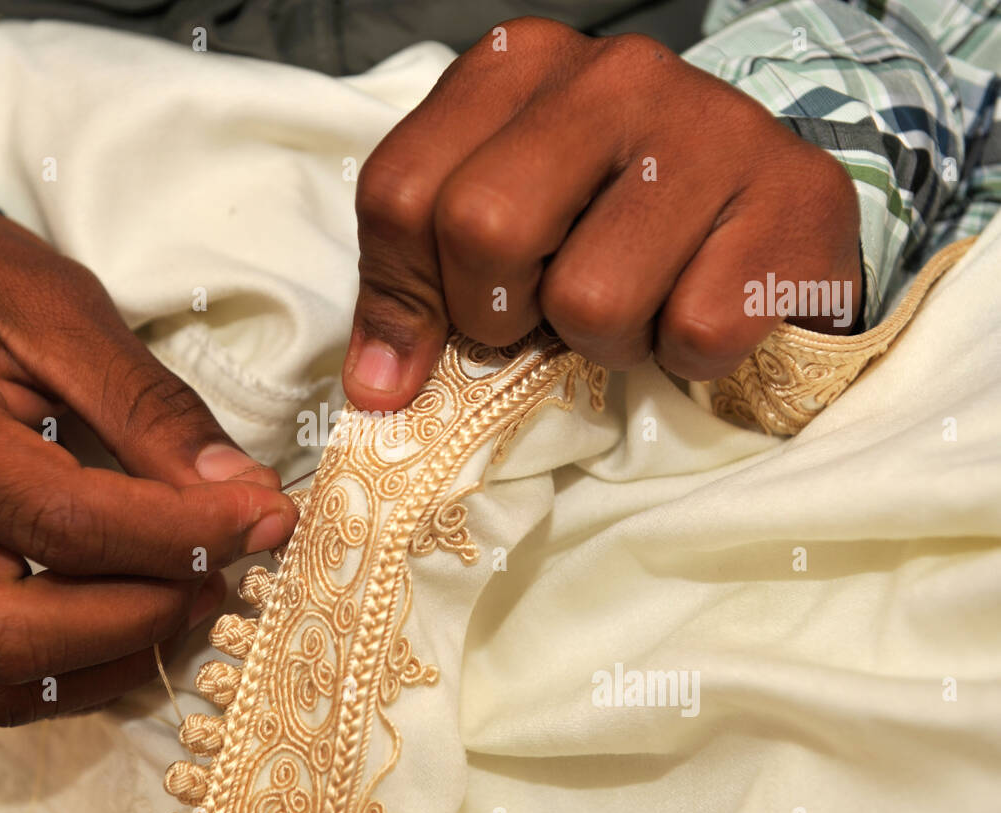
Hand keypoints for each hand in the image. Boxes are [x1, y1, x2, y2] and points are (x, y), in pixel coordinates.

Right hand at [0, 197, 296, 724]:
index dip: (180, 534)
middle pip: (18, 632)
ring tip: (188, 587)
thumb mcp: (56, 305)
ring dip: (115, 653)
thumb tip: (241, 492)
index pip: (62, 523)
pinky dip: (75, 666)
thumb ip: (148, 406)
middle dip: (146, 615)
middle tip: (223, 568)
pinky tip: (133, 611)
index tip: (266, 516)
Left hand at [342, 18, 861, 411]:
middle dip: (504, 314)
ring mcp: (713, 124)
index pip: (401, 191)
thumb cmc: (617, 225)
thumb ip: (419, 284)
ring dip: (606, 341)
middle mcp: (614, 73)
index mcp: (518, 65)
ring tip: (639, 302)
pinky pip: (694, 332)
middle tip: (548, 312)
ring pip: (591, 299)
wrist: (776, 220)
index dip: (406, 292)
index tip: (436, 338)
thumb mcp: (501, 227)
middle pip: (484, 229)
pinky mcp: (795, 196)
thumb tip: (375, 390)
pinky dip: (687, 355)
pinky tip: (703, 301)